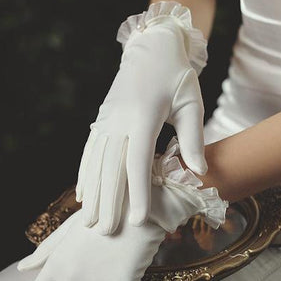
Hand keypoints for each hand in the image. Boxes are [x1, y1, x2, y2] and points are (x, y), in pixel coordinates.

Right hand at [75, 1, 207, 234]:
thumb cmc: (176, 76)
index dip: (137, 193)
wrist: (151, 47)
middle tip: (105, 233)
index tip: (137, 222)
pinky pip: (89, 151)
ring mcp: (106, 120)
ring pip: (95, 163)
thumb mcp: (190, 103)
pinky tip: (81, 193)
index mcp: (143, 117)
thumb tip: (198, 171)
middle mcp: (119, 120)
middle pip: (111, 168)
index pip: (138, 163)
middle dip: (109, 203)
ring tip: (88, 220)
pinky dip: (84, 174)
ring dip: (91, 194)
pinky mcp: (101, 120)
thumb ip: (192, 139)